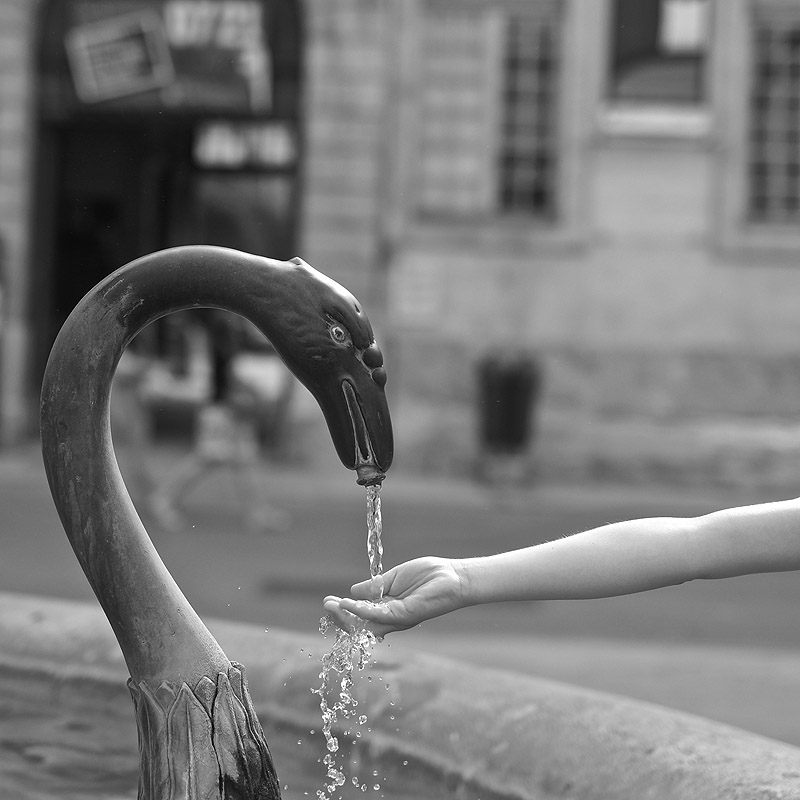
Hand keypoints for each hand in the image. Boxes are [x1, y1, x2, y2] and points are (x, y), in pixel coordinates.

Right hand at [323, 556, 465, 637]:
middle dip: (340, 618)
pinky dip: (360, 610)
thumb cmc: (429, 576)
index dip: (344, 612)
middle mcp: (391, 618)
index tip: (330, 602)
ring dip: (346, 616)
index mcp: (388, 609)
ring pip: (365, 624)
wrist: (453, 576)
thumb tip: (352, 591)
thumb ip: (374, 586)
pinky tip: (347, 603)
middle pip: (360, 626)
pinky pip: (377, 614)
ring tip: (331, 605)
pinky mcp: (404, 615)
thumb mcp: (394, 578)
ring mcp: (397, 618)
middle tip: (326, 606)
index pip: (361, 616)